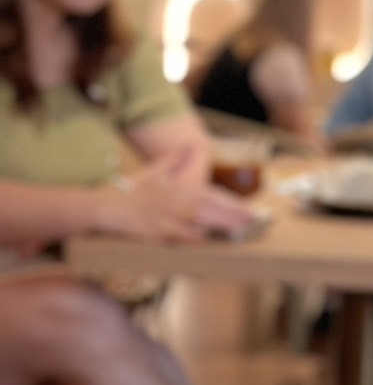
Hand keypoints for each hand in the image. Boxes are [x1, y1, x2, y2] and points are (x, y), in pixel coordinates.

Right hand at [99, 149, 258, 242]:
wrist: (104, 206)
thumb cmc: (132, 191)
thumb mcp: (155, 172)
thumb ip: (176, 160)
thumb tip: (192, 146)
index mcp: (178, 189)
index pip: (211, 195)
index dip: (232, 203)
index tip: (250, 210)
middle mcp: (175, 201)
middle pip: (209, 208)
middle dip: (233, 215)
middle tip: (254, 221)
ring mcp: (165, 217)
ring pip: (197, 220)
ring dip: (218, 224)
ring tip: (239, 230)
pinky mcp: (153, 231)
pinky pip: (175, 234)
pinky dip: (189, 235)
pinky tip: (204, 238)